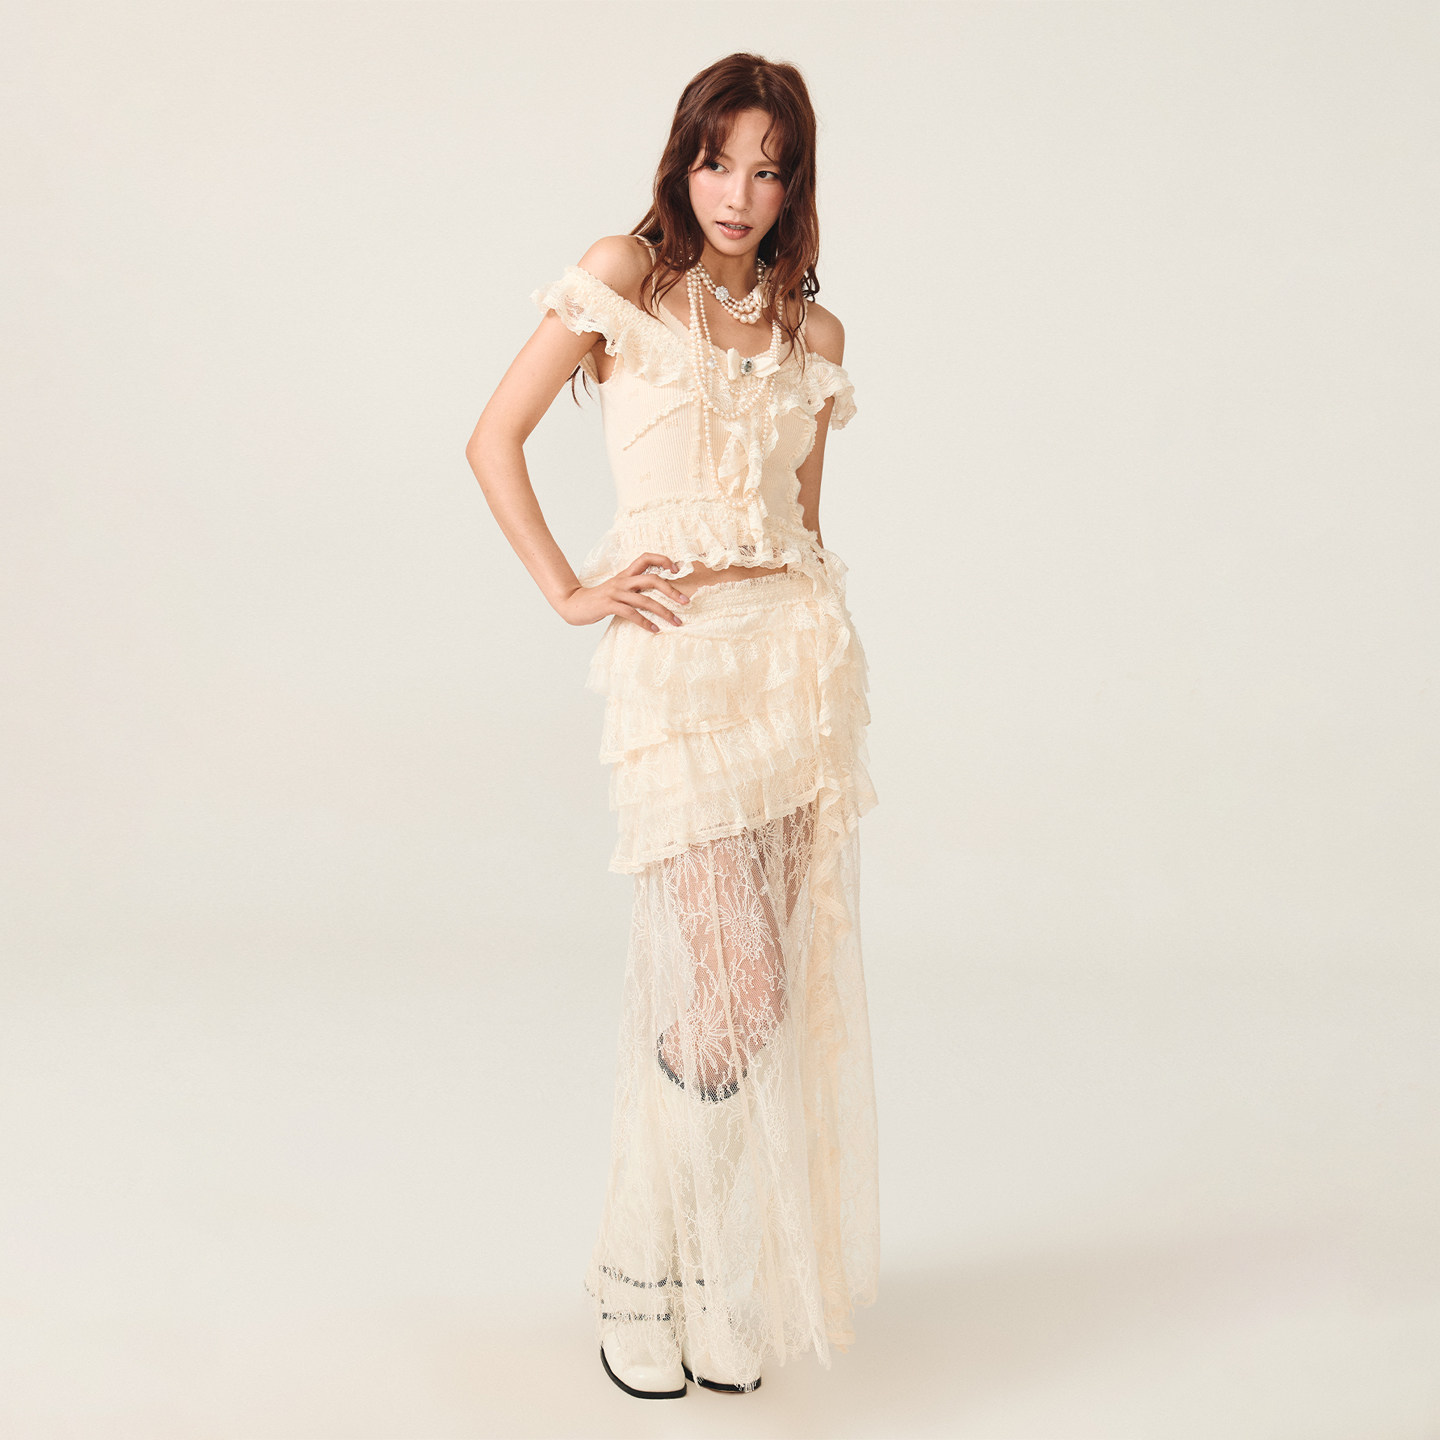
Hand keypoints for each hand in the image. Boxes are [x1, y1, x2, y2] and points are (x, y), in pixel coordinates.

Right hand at [555, 553, 691, 632]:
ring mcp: (615, 593)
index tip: (676, 569)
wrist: (574, 605)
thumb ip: (634, 588)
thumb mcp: (618, 589)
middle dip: (671, 590)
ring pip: (645, 600)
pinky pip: (632, 614)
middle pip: (652, 579)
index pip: (646, 558)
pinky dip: (645, 623)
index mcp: (626, 574)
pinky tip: (655, 630)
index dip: (662, 560)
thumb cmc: (599, 599)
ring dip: (663, 612)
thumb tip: (656, 594)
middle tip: (685, 602)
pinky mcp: (609, 605)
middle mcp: (623, 581)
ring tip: (676, 622)